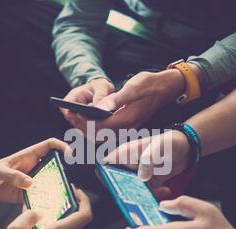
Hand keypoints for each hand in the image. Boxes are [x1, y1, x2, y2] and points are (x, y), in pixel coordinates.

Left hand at [0, 138, 70, 202]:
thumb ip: (14, 176)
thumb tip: (30, 183)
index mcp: (29, 155)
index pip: (50, 145)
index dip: (62, 147)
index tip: (71, 155)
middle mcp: (34, 167)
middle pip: (55, 165)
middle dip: (64, 171)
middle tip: (67, 181)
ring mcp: (32, 181)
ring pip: (50, 182)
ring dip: (56, 188)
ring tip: (60, 195)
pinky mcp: (28, 194)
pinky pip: (41, 197)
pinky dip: (45, 201)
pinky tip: (47, 207)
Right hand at [0, 188, 91, 228]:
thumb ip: (27, 215)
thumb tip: (36, 212)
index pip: (85, 215)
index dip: (85, 200)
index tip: (77, 191)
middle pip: (80, 221)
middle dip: (75, 206)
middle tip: (64, 197)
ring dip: (67, 218)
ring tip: (53, 210)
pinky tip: (45, 227)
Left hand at [67, 70, 184, 138]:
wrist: (165, 88)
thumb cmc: (148, 84)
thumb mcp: (132, 88)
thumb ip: (115, 100)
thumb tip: (98, 108)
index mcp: (127, 119)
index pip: (100, 127)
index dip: (84, 122)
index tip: (73, 112)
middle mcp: (127, 128)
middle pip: (99, 135)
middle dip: (83, 126)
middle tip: (71, 115)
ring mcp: (127, 129)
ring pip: (102, 136)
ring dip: (88, 128)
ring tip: (76, 116)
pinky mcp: (127, 127)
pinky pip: (107, 133)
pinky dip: (96, 127)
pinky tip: (89, 117)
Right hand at [104, 130, 190, 197]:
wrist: (186, 148)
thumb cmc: (170, 141)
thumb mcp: (160, 146)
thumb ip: (149, 159)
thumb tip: (141, 177)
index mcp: (126, 153)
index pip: (106, 164)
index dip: (105, 175)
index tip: (114, 185)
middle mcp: (129, 165)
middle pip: (118, 181)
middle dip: (125, 192)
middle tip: (138, 196)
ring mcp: (138, 175)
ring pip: (132, 190)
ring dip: (141, 196)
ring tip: (154, 196)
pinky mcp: (149, 183)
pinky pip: (146, 194)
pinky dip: (154, 196)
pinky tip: (165, 191)